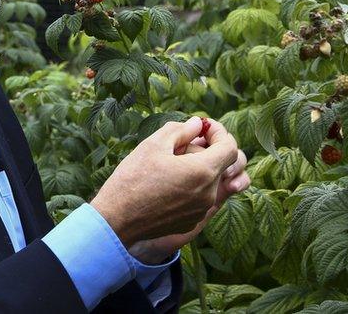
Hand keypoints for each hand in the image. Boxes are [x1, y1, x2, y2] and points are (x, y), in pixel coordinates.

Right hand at [130, 123, 249, 263]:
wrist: (116, 220)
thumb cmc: (132, 179)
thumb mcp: (153, 144)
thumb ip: (181, 130)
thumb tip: (197, 125)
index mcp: (203, 172)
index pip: (230, 148)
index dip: (219, 134)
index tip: (203, 129)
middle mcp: (208, 194)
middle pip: (221, 165)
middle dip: (207, 150)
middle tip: (182, 144)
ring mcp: (201, 211)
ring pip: (209, 181)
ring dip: (197, 168)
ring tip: (170, 164)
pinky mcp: (191, 222)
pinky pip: (199, 198)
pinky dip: (190, 187)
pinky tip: (166, 184)